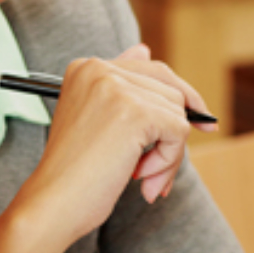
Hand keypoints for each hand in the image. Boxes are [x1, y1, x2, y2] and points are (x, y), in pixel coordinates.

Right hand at [0, 45, 215, 252]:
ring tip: (141, 178)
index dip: (178, 99)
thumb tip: (145, 49)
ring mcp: (117, 88)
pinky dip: (168, 161)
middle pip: (170, 90)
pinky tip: (142, 178)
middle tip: (156, 173)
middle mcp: (100, 69)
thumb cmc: (73, 173)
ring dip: (168, 154)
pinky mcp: (135, 112)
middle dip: (172, 134)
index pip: (150, 71)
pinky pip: (178, 132)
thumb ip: (123, 87)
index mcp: (86, 68)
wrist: (54, 203)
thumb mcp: (97, 121)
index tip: (200, 122)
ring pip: (178, 114)